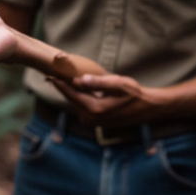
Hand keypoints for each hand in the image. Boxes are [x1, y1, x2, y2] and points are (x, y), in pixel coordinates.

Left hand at [48, 73, 174, 125]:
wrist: (148, 109)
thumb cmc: (135, 94)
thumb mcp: (118, 84)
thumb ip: (98, 82)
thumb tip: (79, 80)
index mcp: (94, 109)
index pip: (70, 94)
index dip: (58, 83)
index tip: (48, 74)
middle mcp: (90, 118)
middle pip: (71, 99)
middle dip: (62, 86)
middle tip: (53, 72)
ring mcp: (92, 122)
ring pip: (76, 103)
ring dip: (71, 91)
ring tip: (63, 76)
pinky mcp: (94, 122)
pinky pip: (81, 106)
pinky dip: (78, 97)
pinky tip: (78, 86)